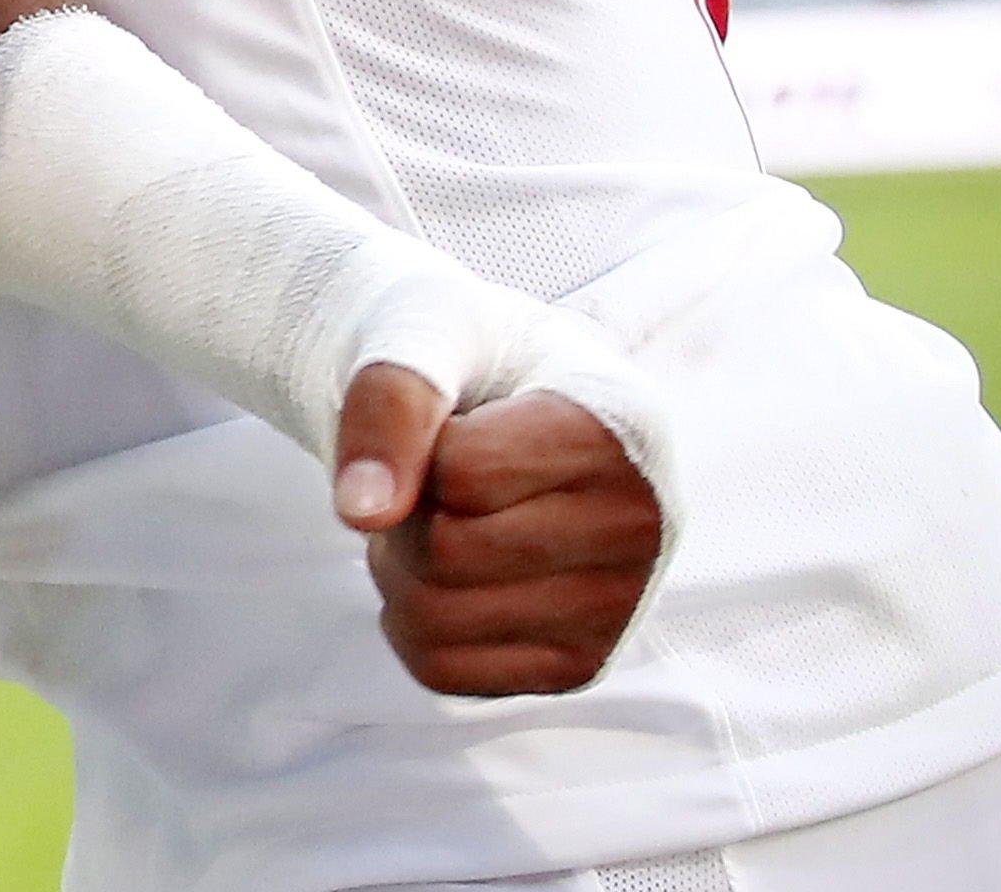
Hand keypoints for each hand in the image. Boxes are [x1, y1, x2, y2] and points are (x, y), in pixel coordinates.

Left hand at [333, 372, 669, 696]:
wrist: (505, 396)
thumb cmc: (466, 357)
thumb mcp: (424, 331)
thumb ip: (390, 401)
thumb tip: (361, 512)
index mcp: (619, 430)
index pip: (460, 474)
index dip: (415, 442)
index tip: (450, 416)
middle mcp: (638, 527)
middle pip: (445, 554)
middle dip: (401, 509)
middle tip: (427, 472)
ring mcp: (616, 608)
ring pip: (434, 618)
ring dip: (397, 564)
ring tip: (440, 515)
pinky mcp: (576, 665)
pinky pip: (440, 668)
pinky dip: (407, 620)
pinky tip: (448, 572)